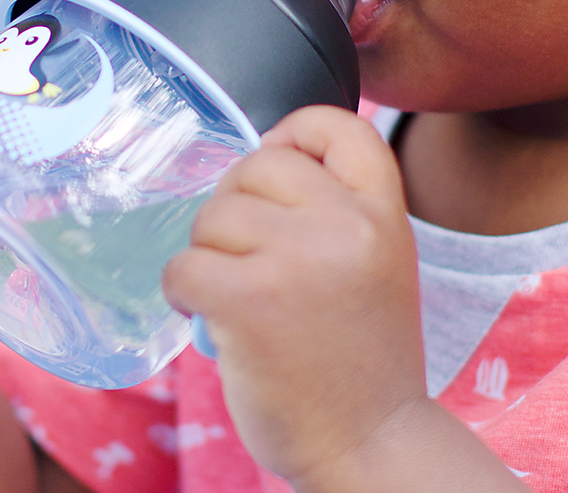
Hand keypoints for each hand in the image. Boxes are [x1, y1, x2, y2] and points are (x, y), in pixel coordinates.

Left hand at [161, 105, 427, 482]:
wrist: (370, 445)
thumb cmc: (361, 361)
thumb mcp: (377, 263)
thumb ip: (334, 210)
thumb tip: (255, 163)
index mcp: (384, 213)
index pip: (338, 123)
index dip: (295, 132)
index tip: (277, 163)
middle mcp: (347, 226)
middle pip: (257, 165)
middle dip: (237, 207)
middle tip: (248, 259)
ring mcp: (297, 260)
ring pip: (213, 216)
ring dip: (208, 254)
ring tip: (233, 297)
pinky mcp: (248, 300)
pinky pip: (184, 265)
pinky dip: (183, 291)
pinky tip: (206, 316)